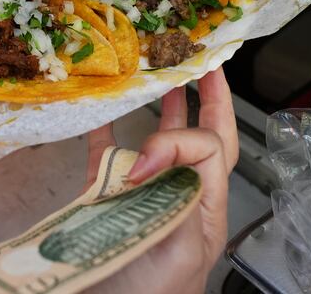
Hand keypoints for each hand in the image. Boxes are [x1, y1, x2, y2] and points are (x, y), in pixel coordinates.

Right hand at [84, 68, 237, 293]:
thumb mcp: (182, 246)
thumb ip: (180, 195)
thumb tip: (143, 162)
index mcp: (206, 206)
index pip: (208, 149)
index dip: (178, 141)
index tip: (144, 164)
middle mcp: (179, 193)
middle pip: (203, 137)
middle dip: (207, 100)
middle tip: (203, 65)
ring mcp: (143, 194)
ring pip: (160, 143)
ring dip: (164, 110)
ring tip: (165, 79)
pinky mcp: (107, 200)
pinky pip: (107, 158)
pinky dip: (104, 134)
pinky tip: (102, 114)